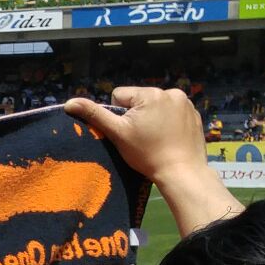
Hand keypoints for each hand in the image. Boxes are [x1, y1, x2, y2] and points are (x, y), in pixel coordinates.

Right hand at [66, 86, 206, 185]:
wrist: (182, 172)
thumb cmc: (146, 153)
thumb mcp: (117, 133)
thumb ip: (94, 114)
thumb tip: (69, 102)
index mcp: (150, 93)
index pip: (120, 95)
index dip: (119, 115)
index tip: (129, 131)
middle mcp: (171, 92)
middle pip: (140, 99)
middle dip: (137, 114)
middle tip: (143, 136)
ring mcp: (186, 102)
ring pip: (157, 105)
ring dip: (153, 116)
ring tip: (157, 136)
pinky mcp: (196, 114)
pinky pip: (173, 112)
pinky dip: (169, 121)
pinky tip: (170, 136)